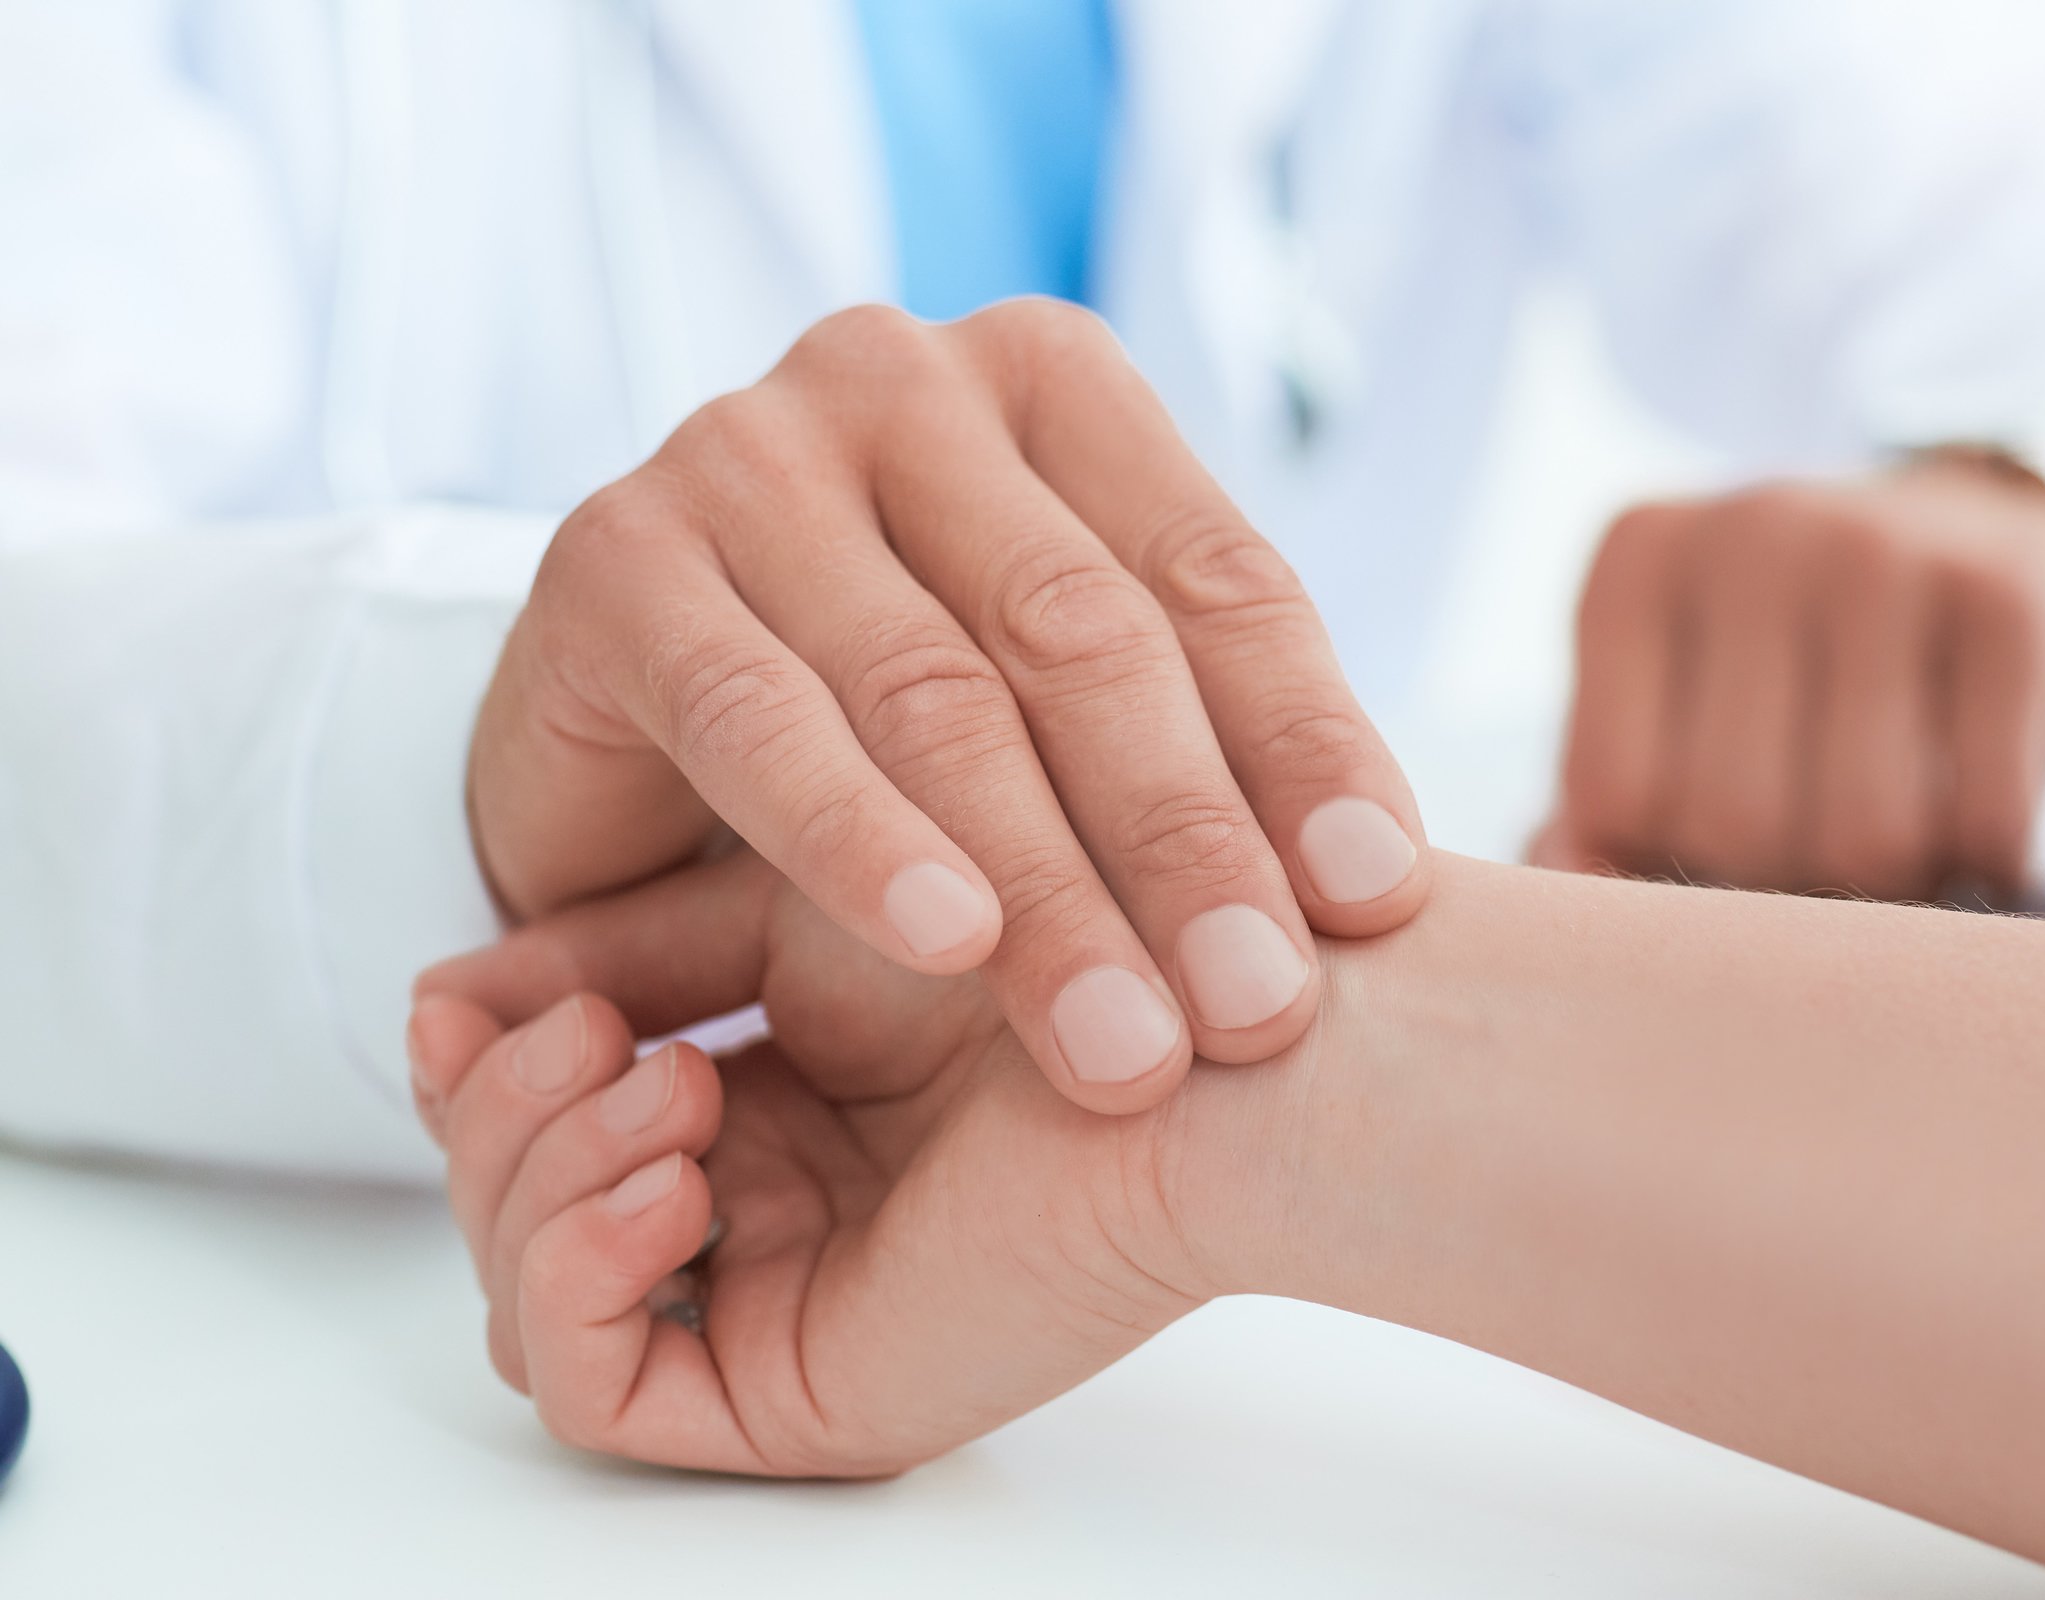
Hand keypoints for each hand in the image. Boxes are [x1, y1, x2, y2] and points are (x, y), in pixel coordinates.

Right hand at [408, 849, 1228, 1474]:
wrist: (1186, 1024)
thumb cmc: (1033, 926)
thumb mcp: (782, 901)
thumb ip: (629, 947)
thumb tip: (454, 988)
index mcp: (770, 1106)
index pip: (554, 1112)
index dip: (482, 1057)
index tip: (458, 991)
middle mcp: (763, 1212)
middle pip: (517, 1203)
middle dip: (503, 1110)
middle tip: (584, 1033)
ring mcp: (773, 1304)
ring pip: (528, 1291)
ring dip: (537, 1174)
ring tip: (665, 1088)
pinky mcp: (794, 1390)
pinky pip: (589, 1386)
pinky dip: (572, 1276)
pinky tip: (671, 1182)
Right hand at [470, 299, 1427, 1113]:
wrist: (629, 727)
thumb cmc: (889, 705)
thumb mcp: (1059, 690)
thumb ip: (1199, 726)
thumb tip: (1386, 885)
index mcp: (1048, 382)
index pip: (1215, 573)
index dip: (1306, 742)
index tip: (1378, 903)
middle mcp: (899, 380)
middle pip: (1082, 633)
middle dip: (1185, 840)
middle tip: (1261, 1010)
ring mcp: (745, 451)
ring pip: (934, 689)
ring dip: (1046, 886)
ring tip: (1128, 1043)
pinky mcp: (616, 555)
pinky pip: (759, 714)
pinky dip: (859, 837)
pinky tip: (946, 938)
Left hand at [1533, 455, 2044, 899]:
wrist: (2003, 537)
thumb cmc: (1800, 669)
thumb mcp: (1676, 705)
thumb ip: (1601, 813)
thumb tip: (1570, 895)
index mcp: (1637, 562)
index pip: (1615, 801)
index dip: (1664, 870)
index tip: (1712, 856)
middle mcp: (1751, 531)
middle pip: (1735, 825)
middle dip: (1782, 889)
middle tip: (1820, 862)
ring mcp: (1889, 550)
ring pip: (1867, 838)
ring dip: (1896, 890)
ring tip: (1902, 843)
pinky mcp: (2018, 601)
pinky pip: (1989, 820)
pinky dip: (1995, 867)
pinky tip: (1986, 827)